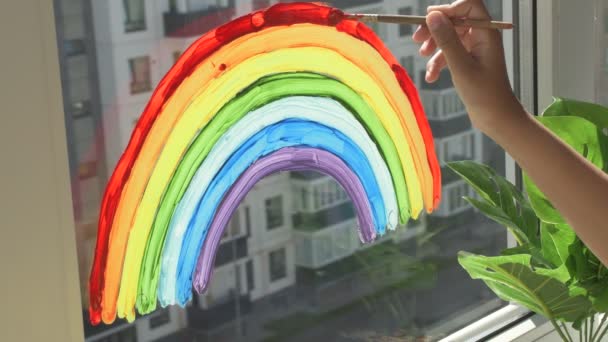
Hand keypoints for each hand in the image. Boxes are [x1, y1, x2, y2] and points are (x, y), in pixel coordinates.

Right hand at [413, 0, 525, 137]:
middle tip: (417, 39)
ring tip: (423, 57)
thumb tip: (432, 16)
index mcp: (486, 33)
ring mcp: (475, 49)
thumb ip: (446, 39)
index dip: (448, 9)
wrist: (496, 118)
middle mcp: (481, 37)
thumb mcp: (460, 65)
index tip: (428, 19)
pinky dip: (438, 62)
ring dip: (434, 46)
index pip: (468, 6)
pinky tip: (431, 77)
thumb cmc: (484, 93)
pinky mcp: (468, 61)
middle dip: (435, 28)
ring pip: (449, 37)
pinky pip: (449, 53)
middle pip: (455, 20)